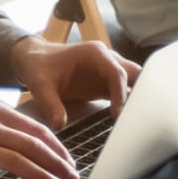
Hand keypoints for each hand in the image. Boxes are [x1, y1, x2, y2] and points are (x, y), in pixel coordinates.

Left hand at [10, 36, 140, 129]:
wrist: (35, 60)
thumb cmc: (38, 68)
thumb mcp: (40, 85)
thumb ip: (50, 104)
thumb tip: (59, 125)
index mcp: (94, 54)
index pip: (117, 73)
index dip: (121, 94)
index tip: (117, 115)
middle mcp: (108, 59)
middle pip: (135, 74)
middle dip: (142, 94)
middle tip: (140, 118)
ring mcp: (109, 71)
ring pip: (136, 82)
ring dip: (139, 99)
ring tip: (139, 123)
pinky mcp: (108, 84)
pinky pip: (127, 93)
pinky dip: (131, 104)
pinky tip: (131, 122)